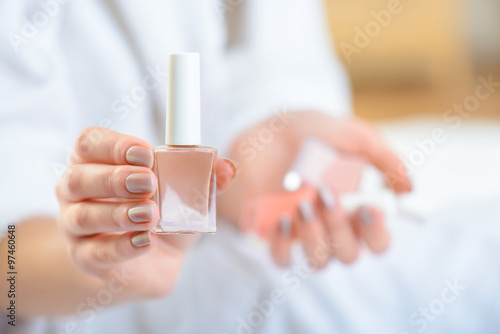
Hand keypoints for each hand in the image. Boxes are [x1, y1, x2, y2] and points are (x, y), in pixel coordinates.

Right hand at [56, 127, 235, 298]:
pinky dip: (122, 247)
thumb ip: (203, 179)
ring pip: (82, 217)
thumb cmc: (161, 214)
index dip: (114, 145)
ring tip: (150, 214)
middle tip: (149, 182)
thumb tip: (228, 168)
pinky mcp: (85, 257)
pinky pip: (95, 253)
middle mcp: (77, 191)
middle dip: (116, 179)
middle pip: (79, 178)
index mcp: (97, 162)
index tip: (146, 152)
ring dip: (119, 214)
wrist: (150, 261)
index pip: (90, 143)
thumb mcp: (184, 194)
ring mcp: (75, 226)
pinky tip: (145, 241)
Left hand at [218, 111, 410, 268]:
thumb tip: (408, 189)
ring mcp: (302, 233)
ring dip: (314, 237)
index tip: (367, 209)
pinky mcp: (272, 234)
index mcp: (355, 209)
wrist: (267, 129)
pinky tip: (283, 218)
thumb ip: (385, 158)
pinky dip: (283, 245)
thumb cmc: (313, 132)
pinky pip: (282, 259)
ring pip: (319, 261)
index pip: (377, 242)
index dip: (377, 235)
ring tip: (302, 203)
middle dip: (340, 229)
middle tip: (325, 193)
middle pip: (349, 255)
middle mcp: (332, 227)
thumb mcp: (353, 134)